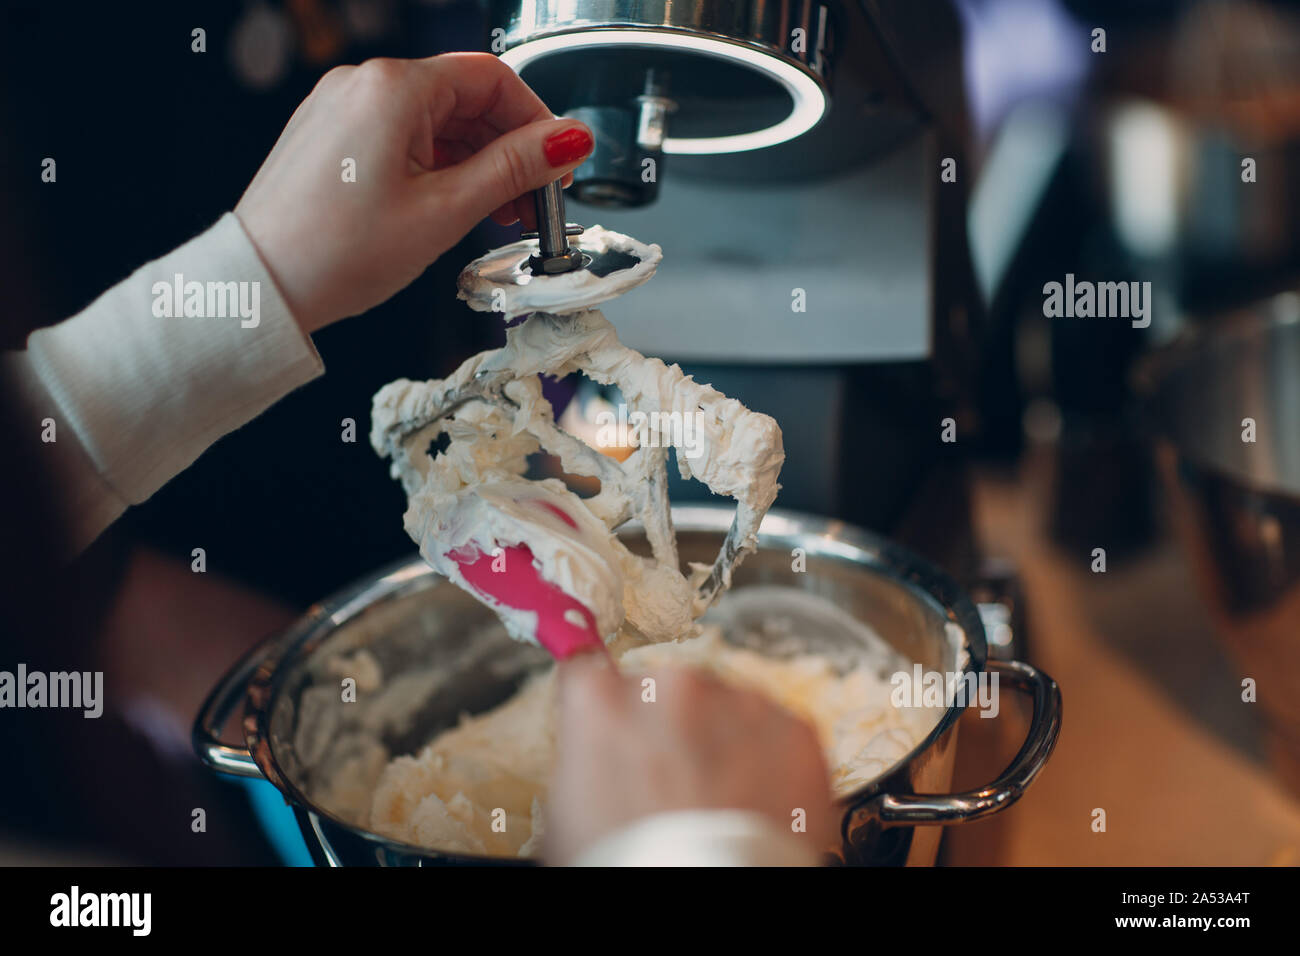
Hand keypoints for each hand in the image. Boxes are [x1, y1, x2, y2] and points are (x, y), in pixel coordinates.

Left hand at [234, 53, 593, 333]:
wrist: (260, 287)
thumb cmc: (335, 253)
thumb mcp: (446, 210)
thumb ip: (514, 168)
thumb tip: (569, 140)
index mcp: (394, 88)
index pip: (493, 79)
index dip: (538, 123)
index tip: (560, 166)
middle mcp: (364, 84)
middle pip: (466, 100)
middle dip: (509, 150)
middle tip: (534, 203)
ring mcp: (343, 108)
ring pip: (436, 122)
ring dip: (477, 164)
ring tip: (498, 215)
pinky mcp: (332, 137)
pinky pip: (402, 137)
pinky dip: (439, 167)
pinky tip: (455, 207)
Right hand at [546, 655, 836, 863]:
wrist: (712, 891)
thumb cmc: (632, 866)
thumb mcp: (571, 810)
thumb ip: (586, 752)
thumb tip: (597, 740)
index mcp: (601, 700)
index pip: (589, 667)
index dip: (605, 699)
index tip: (613, 714)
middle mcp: (670, 685)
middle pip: (668, 691)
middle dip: (672, 728)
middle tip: (674, 787)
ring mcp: (737, 701)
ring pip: (727, 708)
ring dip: (723, 741)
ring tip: (719, 803)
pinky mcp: (793, 729)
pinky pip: (776, 733)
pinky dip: (770, 762)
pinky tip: (755, 806)